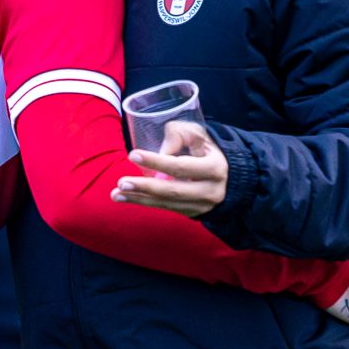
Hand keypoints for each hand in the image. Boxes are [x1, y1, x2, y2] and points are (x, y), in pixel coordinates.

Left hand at [110, 122, 227, 216]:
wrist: (233, 178)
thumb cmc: (210, 150)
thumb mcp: (201, 136)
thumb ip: (180, 135)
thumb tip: (159, 151)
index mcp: (215, 168)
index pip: (181, 166)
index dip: (157, 161)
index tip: (133, 154)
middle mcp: (209, 190)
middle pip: (173, 190)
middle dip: (145, 187)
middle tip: (121, 182)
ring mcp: (201, 205)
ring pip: (167, 203)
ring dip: (139, 199)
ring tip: (116, 193)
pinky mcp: (193, 213)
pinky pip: (166, 208)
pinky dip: (145, 203)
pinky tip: (127, 198)